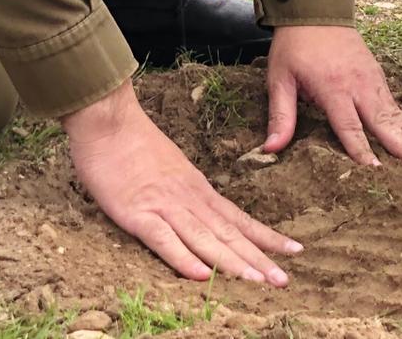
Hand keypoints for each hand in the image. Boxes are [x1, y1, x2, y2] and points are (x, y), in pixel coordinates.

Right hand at [65, 80, 299, 284]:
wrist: (109, 121)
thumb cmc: (134, 144)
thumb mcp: (172, 169)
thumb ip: (187, 192)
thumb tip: (204, 213)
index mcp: (198, 189)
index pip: (239, 218)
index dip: (265, 237)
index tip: (293, 251)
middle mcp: (189, 198)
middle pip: (228, 233)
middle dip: (258, 258)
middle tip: (284, 280)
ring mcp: (164, 205)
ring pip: (205, 238)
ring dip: (231, 262)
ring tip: (258, 281)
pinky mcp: (137, 212)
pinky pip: (162, 239)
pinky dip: (182, 257)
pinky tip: (201, 276)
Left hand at [263, 24, 401, 166]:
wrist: (316, 9)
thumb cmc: (295, 45)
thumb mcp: (279, 78)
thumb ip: (280, 114)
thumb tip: (270, 148)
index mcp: (333, 88)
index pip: (349, 127)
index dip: (362, 151)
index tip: (377, 172)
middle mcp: (358, 84)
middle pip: (384, 121)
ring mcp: (371, 78)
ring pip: (394, 113)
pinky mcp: (376, 73)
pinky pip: (392, 102)